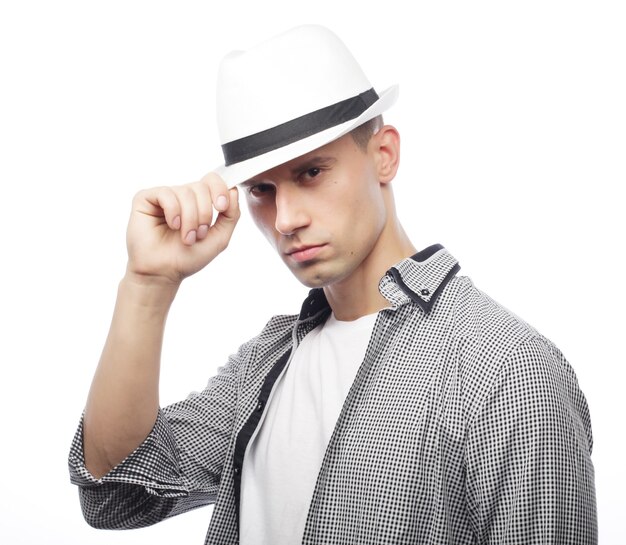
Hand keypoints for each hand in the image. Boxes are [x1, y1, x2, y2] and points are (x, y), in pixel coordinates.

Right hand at [125, 172, 239, 284]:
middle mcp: (182, 196)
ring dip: (190, 218)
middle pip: (201, 187)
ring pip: (186, 192)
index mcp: (199, 202)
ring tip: (186, 237)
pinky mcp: (146, 198)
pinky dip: (173, 211)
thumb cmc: (188, 257)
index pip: (213, 180)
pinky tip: (172, 226)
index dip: (221, 189)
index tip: (222, 207)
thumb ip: (231, 215)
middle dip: (204, 213)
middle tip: (198, 234)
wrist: (163, 272)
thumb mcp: (219, 238)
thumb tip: (234, 190)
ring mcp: (164, 196)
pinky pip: (166, 193)